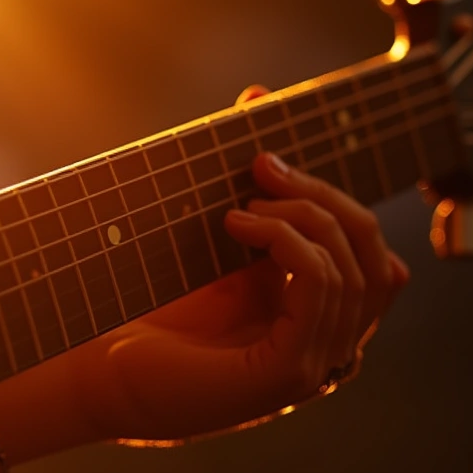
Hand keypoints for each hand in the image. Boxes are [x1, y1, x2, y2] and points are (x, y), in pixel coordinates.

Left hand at [73, 86, 409, 441]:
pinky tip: (236, 224)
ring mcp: (316, 369)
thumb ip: (248, 183)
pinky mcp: (289, 376)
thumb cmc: (148, 310)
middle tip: (262, 165)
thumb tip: (260, 96)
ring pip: (356, 269)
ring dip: (303, 216)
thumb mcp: (213, 242)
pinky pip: (321, 286)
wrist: (95, 370)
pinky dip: (287, 240)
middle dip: (326, 196)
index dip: (335, 195)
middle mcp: (329, 351)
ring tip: (239, 203)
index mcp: (318, 323)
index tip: (270, 155)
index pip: (372, 255)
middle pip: (376, 256)